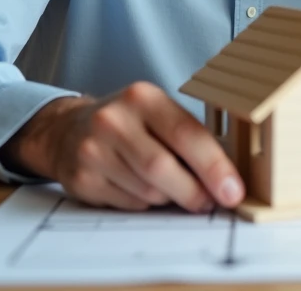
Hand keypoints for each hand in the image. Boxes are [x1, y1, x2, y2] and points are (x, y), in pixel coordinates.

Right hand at [0, 82, 244, 210]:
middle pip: (163, 167)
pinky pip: (129, 204)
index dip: (214, 166)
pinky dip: (145, 204)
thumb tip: (227, 177)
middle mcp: (114, 120)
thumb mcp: (157, 114)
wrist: (67, 130)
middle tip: (210, 202)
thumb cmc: (129, 124)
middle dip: (194, 192)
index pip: (185, 133)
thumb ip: (189, 138)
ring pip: (147, 191)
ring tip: (172, 190)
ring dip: (170, 198)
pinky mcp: (81, 179)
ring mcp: (93, 150)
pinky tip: (143, 190)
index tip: (233, 191)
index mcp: (143, 97)